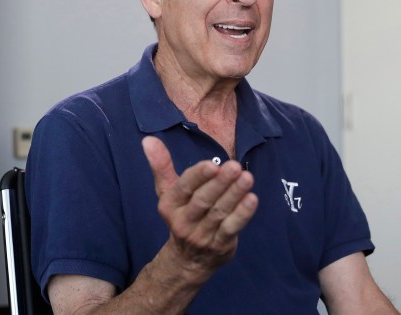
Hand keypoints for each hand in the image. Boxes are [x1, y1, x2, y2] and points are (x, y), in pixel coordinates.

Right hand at [142, 136, 257, 275]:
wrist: (187, 261)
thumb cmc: (181, 214)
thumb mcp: (167, 192)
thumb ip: (161, 166)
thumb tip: (148, 140)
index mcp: (170, 205)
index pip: (184, 188)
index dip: (198, 176)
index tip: (212, 164)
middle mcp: (184, 221)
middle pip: (203, 200)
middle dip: (220, 183)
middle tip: (235, 166)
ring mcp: (202, 235)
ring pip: (219, 213)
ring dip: (234, 194)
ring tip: (247, 177)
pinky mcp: (220, 245)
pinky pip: (231, 228)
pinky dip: (242, 214)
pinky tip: (252, 199)